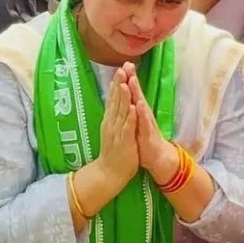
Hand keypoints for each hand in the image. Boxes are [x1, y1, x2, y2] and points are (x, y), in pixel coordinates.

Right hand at [95, 68, 138, 191]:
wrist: (109, 173)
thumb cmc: (113, 151)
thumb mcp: (111, 130)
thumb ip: (113, 117)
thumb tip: (113, 103)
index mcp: (110, 120)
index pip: (113, 99)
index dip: (116, 84)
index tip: (119, 70)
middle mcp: (112, 123)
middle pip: (115, 101)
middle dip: (119, 85)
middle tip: (121, 69)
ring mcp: (117, 132)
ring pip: (121, 112)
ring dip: (124, 98)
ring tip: (126, 83)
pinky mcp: (124, 141)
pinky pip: (128, 127)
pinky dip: (131, 117)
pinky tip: (134, 107)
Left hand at [123, 62, 176, 179]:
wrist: (157, 157)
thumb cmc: (144, 138)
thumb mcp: (135, 121)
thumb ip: (131, 108)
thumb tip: (126, 95)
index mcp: (137, 110)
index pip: (131, 92)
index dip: (127, 78)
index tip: (122, 64)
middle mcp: (143, 113)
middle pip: (136, 93)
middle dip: (132, 79)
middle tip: (128, 64)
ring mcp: (146, 122)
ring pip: (141, 104)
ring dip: (137, 92)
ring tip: (132, 79)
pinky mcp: (148, 133)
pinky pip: (144, 122)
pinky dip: (141, 113)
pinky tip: (139, 105)